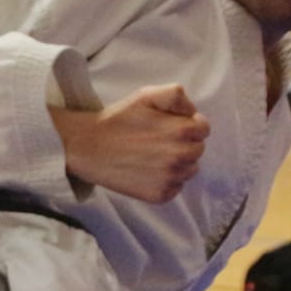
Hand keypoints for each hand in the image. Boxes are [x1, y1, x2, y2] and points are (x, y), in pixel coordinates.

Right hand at [51, 84, 208, 202]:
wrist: (87, 148)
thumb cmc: (118, 120)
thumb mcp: (145, 95)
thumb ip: (176, 95)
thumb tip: (192, 112)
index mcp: (182, 130)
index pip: (203, 129)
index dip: (188, 125)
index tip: (169, 126)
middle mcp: (180, 156)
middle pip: (198, 151)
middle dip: (183, 144)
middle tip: (157, 141)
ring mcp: (170, 178)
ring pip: (189, 171)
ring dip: (177, 164)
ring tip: (151, 156)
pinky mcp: (160, 195)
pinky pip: (176, 188)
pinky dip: (166, 181)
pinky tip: (147, 171)